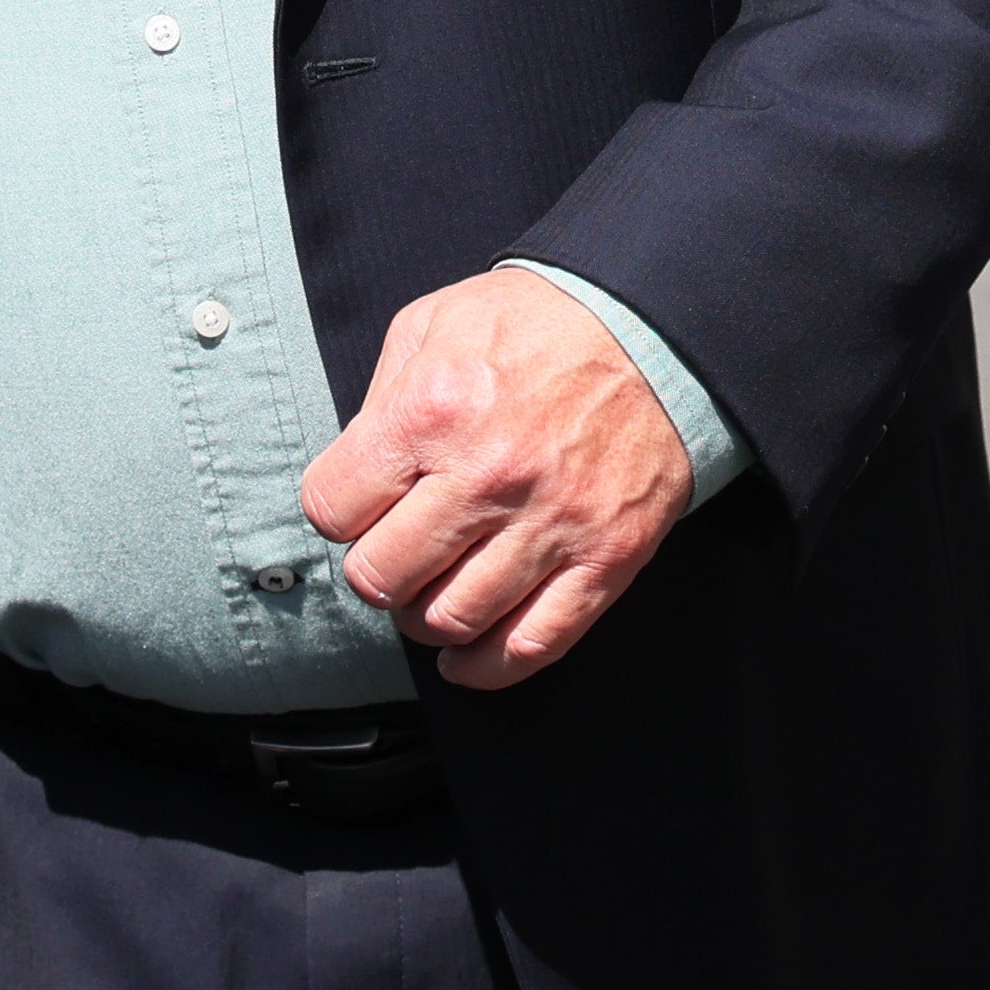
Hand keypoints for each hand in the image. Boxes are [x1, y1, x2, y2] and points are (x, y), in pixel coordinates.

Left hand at [300, 267, 703, 690]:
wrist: (655, 331)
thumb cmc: (538, 325)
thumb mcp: (436, 322)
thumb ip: (382, 397)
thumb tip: (357, 472)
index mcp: (433, 411)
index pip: (333, 509)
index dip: (338, 510)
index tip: (358, 506)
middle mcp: (487, 476)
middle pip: (381, 577)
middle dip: (375, 570)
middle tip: (393, 553)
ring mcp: (551, 524)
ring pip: (450, 620)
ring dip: (424, 618)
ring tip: (429, 594)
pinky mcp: (606, 559)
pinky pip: (532, 645)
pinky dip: (486, 667)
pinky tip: (464, 657)